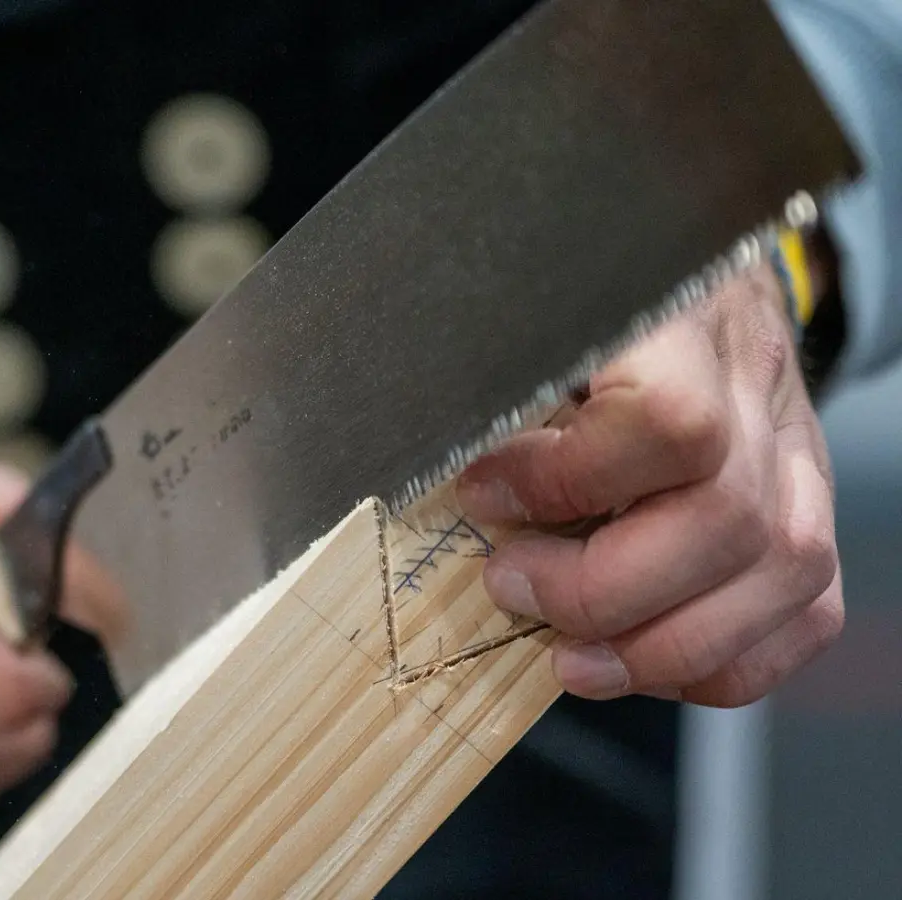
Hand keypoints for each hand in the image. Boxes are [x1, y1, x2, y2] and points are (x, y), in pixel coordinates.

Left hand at [456, 264, 843, 706]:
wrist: (681, 267)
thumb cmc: (578, 298)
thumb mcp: (525, 311)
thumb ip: (489, 377)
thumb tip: (430, 465)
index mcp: (682, 319)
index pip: (669, 422)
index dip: (566, 481)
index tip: (482, 494)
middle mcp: (758, 384)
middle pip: (725, 520)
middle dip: (601, 589)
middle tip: (510, 586)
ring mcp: (797, 452)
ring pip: (780, 574)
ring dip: (661, 647)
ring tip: (568, 656)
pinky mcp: (808, 510)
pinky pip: (806, 614)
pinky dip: (722, 663)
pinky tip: (642, 660)